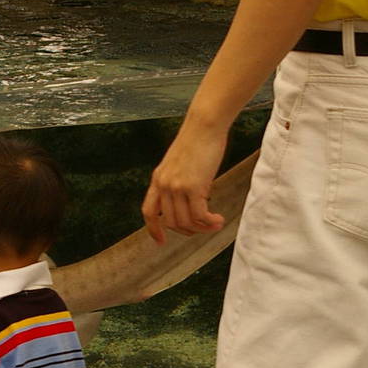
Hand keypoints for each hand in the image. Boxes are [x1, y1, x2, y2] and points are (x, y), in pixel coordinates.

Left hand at [142, 128, 228, 243]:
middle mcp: (164, 185)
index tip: (160, 242)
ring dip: (202, 228)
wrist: (205, 125)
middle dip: (188, 230)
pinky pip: (199, 215)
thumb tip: (192, 202)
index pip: (149, 211)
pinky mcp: (193, 187)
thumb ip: (179, 182)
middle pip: (171, 221)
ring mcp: (177, 187)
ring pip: (186, 221)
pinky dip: (210, 222)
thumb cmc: (198, 141)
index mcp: (158, 179)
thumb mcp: (180, 164)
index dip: (153, 229)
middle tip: (203, 228)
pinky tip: (218, 220)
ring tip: (215, 224)